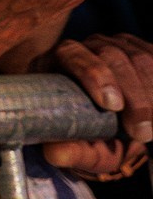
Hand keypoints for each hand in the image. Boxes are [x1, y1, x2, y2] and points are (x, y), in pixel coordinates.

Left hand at [38, 34, 152, 177]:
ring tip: (151, 129)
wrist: (120, 130)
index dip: (94, 75)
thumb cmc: (94, 135)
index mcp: (62, 60)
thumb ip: (72, 150)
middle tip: (143, 133)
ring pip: (142, 59)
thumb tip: (55, 152)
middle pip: (115, 58)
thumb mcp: (85, 148)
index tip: (112, 105)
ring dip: (151, 95)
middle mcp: (92, 46)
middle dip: (134, 97)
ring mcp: (123, 45)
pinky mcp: (147, 50)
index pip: (73, 56)